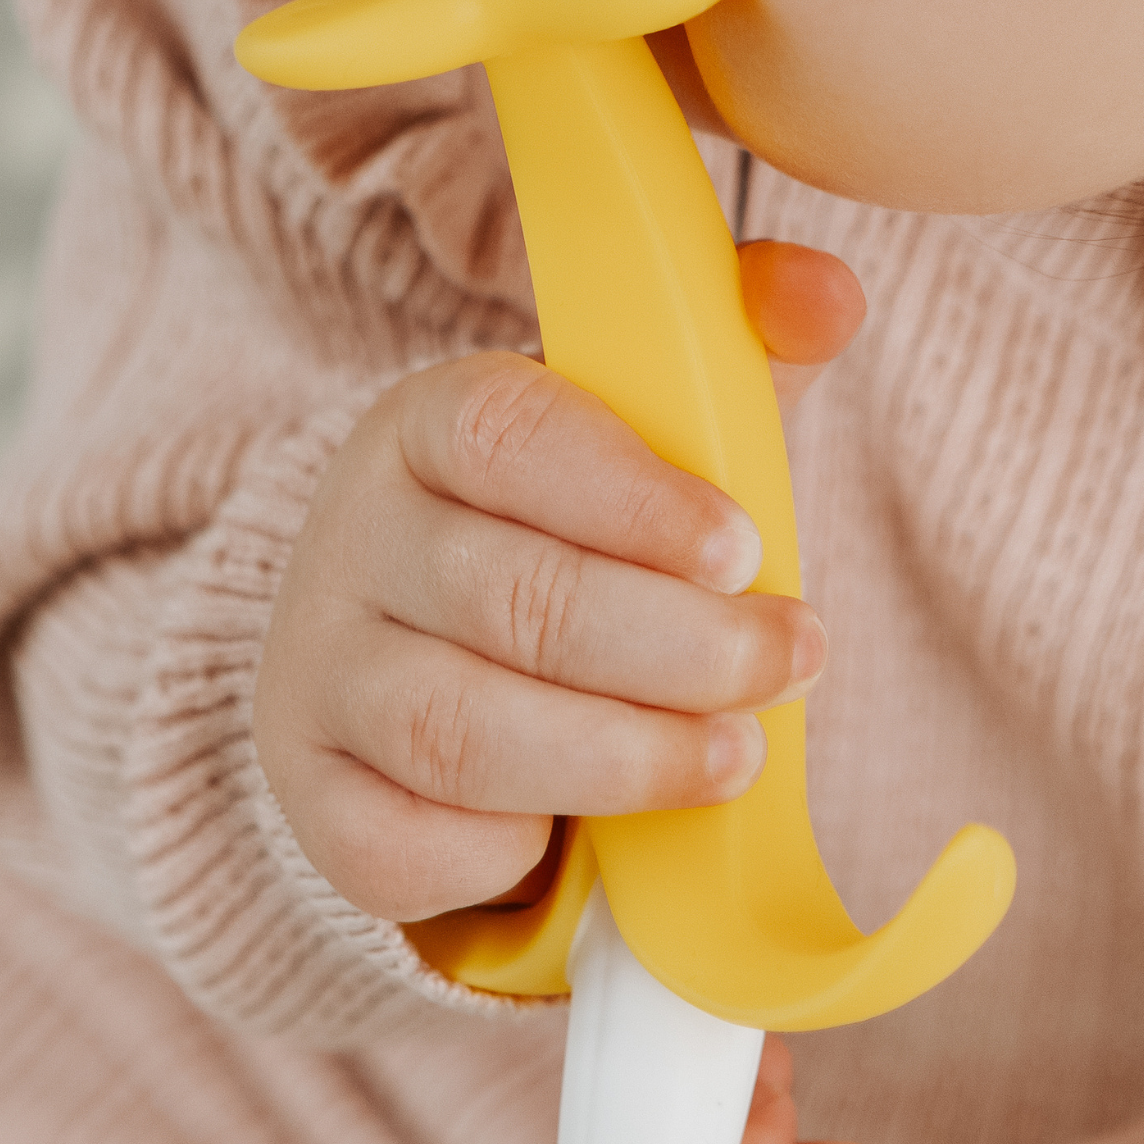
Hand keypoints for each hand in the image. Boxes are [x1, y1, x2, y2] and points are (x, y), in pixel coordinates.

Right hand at [254, 242, 865, 920]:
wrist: (413, 652)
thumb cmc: (565, 536)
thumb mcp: (645, 433)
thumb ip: (736, 356)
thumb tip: (829, 292)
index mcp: (427, 425)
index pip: (507, 436)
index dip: (632, 497)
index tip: (743, 548)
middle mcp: (351, 541)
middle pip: (509, 597)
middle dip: (678, 647)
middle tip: (793, 661)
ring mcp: (318, 676)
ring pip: (461, 731)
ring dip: (624, 756)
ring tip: (737, 756)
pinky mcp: (314, 800)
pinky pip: (402, 845)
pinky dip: (502, 851)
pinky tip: (576, 833)